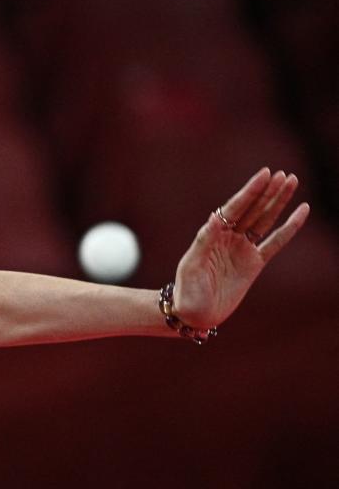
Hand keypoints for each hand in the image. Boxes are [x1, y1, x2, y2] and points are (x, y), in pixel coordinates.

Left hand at [172, 168, 309, 328]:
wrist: (195, 313)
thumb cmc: (188, 289)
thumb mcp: (192, 264)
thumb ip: (205, 241)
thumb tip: (216, 217)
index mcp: (213, 234)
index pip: (235, 208)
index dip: (250, 191)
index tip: (264, 174)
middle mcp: (229, 238)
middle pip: (253, 209)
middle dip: (267, 192)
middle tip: (283, 174)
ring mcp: (243, 249)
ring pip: (265, 220)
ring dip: (278, 202)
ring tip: (291, 181)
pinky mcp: (255, 263)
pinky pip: (276, 242)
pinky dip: (289, 227)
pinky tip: (301, 212)